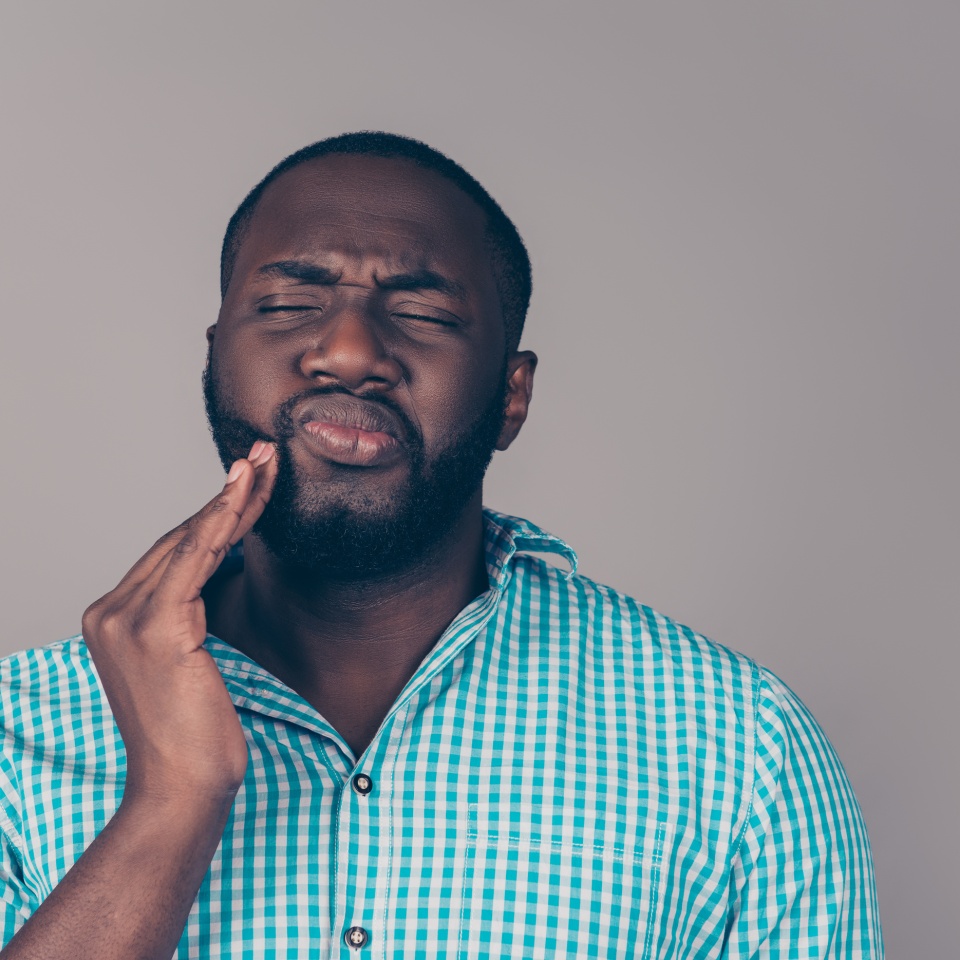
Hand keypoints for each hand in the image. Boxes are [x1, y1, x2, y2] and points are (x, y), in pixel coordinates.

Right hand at [81, 441, 277, 806]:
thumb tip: (221, 567)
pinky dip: (223, 519)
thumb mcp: (189, 662)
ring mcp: (125, 617)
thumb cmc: (195, 734)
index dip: (214, 514)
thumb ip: (189, 613)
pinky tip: (245, 490)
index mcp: (114, 618)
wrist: (182, 789)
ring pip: (190, 540)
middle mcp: (109, 611)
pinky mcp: (154, 627)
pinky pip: (196, 558)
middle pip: (180, 537)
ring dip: (233, 496)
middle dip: (229, 495)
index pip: (172, 552)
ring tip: (265, 461)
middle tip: (265, 457)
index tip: (249, 481)